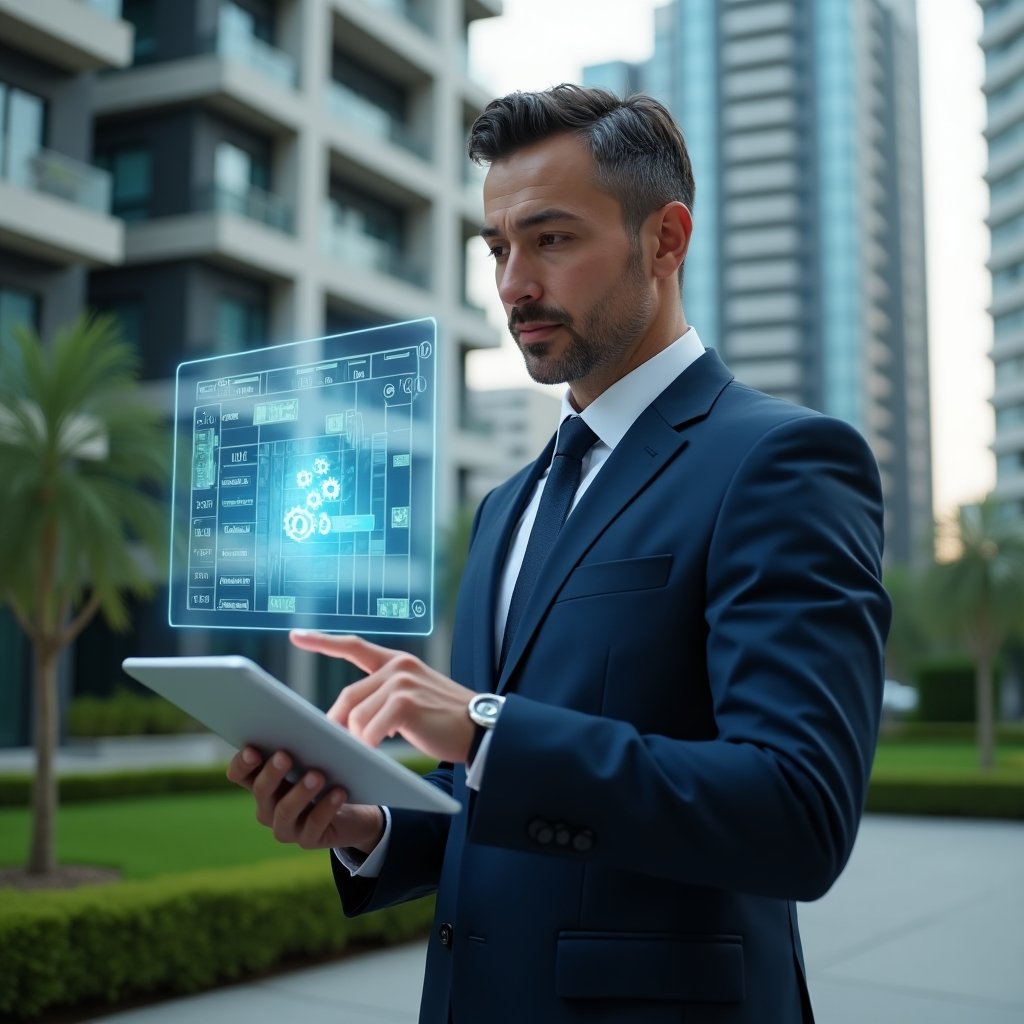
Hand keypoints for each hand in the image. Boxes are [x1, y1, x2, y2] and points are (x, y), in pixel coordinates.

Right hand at [226, 746, 384, 853]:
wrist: (355, 810)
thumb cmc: (329, 774)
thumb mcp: (314, 758)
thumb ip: (301, 746)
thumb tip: (300, 725)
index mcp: (263, 783)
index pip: (239, 774)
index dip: (242, 764)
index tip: (252, 749)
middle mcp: (268, 807)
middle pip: (261, 791)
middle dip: (272, 773)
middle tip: (285, 756)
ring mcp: (286, 827)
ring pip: (285, 811)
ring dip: (300, 792)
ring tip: (317, 775)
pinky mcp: (308, 840)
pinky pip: (314, 825)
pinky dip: (326, 807)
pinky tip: (339, 792)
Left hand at [290, 630, 477, 762]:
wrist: (482, 728)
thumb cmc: (446, 720)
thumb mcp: (413, 698)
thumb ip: (383, 698)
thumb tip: (347, 720)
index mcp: (398, 662)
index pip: (354, 646)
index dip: (323, 642)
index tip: (296, 636)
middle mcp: (398, 666)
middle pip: (348, 696)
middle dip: (339, 724)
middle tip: (339, 744)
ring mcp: (401, 682)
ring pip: (357, 717)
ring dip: (359, 740)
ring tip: (371, 752)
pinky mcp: (405, 703)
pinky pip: (370, 730)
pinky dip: (370, 746)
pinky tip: (381, 752)